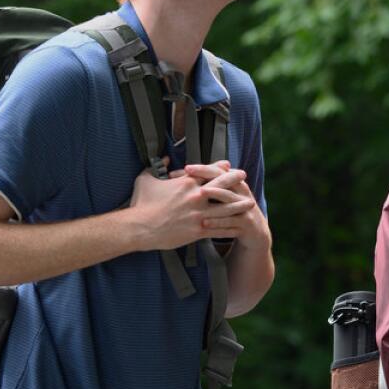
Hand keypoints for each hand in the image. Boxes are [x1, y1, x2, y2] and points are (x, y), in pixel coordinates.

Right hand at [126, 161, 253, 251]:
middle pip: (222, 185)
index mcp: (186, 182)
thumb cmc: (140, 203)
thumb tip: (165, 158)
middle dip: (235, 179)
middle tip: (244, 176)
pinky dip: (230, 227)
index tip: (227, 165)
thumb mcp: (146, 179)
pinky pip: (219, 227)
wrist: (138, 227)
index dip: (219, 167)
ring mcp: (199, 213)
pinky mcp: (198, 230)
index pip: (208, 171)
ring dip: (240, 205)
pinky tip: (238, 226)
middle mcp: (196, 196)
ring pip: (226, 207)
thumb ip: (156, 167)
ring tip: (250, 203)